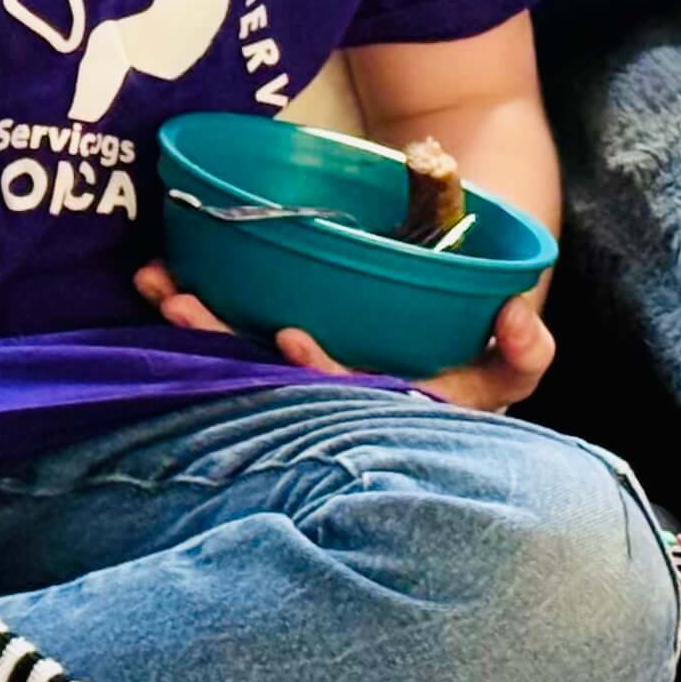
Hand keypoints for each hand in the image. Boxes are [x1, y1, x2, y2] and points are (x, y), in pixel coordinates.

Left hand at [133, 260, 554, 411]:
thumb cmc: (476, 341)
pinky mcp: (266, 338)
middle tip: (184, 306)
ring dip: (194, 320)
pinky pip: (221, 324)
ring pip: (234, 352)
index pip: (345, 398)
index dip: (319, 373)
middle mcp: (332, 397)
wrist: (449, 304)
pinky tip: (156, 276)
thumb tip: (516, 314)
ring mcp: (295, 371)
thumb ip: (524, 348)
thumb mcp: (512, 353)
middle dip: (223, 341)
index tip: (292, 337)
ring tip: (158, 286)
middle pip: (266, 377)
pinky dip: (186, 301)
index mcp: (387, 405)